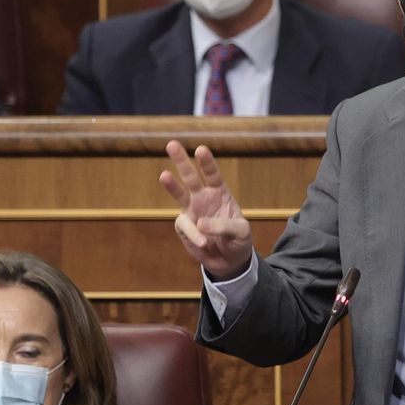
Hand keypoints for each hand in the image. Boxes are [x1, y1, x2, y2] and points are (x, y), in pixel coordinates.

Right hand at [159, 140, 252, 280]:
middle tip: (172, 144)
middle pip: (190, 176)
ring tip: (164, 175)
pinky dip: (194, 235)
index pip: (213, 174)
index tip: (201, 150)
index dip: (207, 163)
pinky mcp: (184, 227)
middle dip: (181, 161)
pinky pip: (185, 227)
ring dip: (171, 185)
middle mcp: (203, 197)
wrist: (229, 260)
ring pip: (179, 194)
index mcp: (220, 193)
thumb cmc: (238, 240)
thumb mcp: (241, 232)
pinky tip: (204, 244)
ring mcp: (192, 211)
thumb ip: (224, 225)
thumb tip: (200, 223)